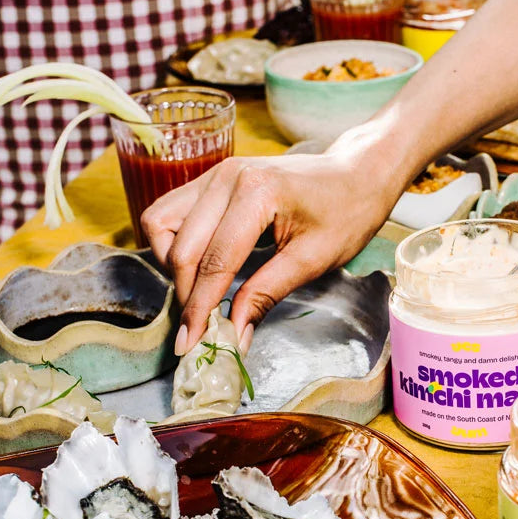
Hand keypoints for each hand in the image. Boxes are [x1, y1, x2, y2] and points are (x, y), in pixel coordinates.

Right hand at [142, 149, 402, 352]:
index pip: (213, 262)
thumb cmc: (345, 214)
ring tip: (198, 292)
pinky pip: (170, 211)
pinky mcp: (211, 178)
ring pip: (160, 223)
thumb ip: (266, 295)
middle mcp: (226, 177)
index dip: (199, 309)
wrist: (357, 174)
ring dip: (170, 263)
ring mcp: (215, 174)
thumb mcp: (312, 261)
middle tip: (198, 329)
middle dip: (185, 294)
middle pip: (180, 247)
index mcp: (256, 194)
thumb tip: (234, 336)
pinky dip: (174, 243)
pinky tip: (198, 266)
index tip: (190, 344)